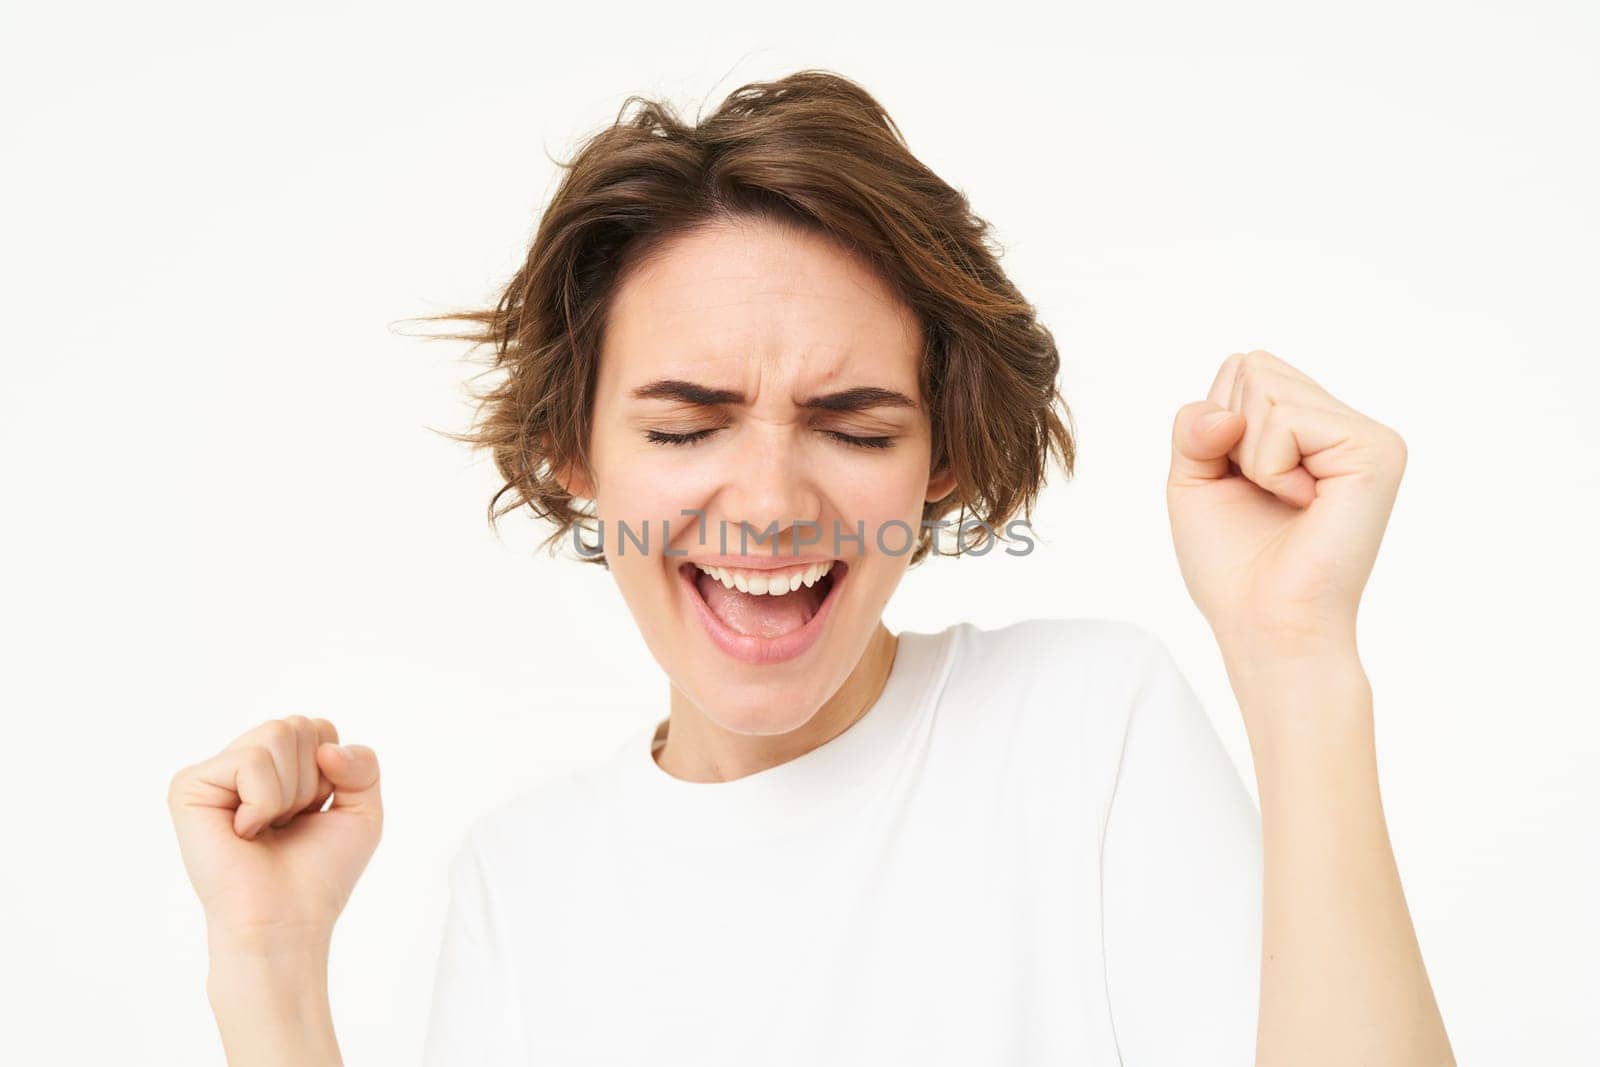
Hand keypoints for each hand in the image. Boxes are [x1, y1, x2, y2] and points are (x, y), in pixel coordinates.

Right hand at [167, 716, 382, 953]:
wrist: (287, 920)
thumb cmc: (318, 873)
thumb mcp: (361, 810)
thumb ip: (363, 764)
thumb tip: (327, 747)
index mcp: (276, 766)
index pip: (319, 729)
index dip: (332, 774)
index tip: (312, 814)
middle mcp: (242, 764)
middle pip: (299, 726)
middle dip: (311, 781)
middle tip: (287, 824)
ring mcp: (214, 773)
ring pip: (276, 735)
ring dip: (289, 793)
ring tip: (266, 828)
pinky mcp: (189, 786)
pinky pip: (250, 761)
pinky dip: (263, 802)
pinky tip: (244, 833)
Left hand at [1167, 349, 1407, 658]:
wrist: (1265, 625)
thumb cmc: (1234, 565)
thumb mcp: (1193, 478)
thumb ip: (1195, 424)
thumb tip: (1229, 413)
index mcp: (1311, 426)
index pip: (1243, 367)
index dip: (1216, 423)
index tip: (1237, 481)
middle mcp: (1344, 423)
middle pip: (1252, 366)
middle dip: (1229, 434)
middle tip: (1261, 493)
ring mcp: (1367, 434)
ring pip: (1265, 385)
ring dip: (1249, 454)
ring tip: (1283, 500)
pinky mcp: (1376, 451)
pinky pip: (1287, 418)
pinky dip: (1269, 466)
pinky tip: (1301, 503)